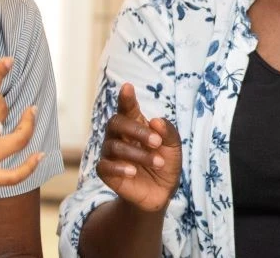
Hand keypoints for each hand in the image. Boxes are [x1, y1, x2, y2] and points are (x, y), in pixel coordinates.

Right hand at [98, 83, 181, 212]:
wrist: (161, 193)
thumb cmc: (165, 163)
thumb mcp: (174, 147)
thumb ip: (168, 132)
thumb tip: (155, 121)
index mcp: (134, 124)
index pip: (127, 108)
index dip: (126, 98)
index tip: (128, 87)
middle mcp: (119, 135)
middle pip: (117, 123)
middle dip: (137, 131)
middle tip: (157, 142)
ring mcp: (110, 153)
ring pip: (114, 146)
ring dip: (138, 154)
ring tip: (158, 163)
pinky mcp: (106, 171)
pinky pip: (105, 166)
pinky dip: (120, 167)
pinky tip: (133, 172)